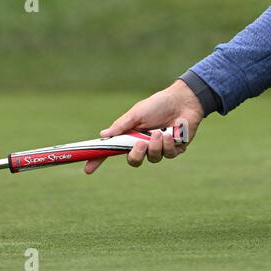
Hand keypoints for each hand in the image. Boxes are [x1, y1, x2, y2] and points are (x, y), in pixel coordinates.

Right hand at [84, 79, 203, 173]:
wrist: (183, 100)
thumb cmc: (158, 104)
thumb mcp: (137, 113)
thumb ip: (122, 126)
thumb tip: (103, 135)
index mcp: (131, 136)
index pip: (112, 151)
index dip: (99, 160)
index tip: (87, 169)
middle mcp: (144, 144)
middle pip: (134, 161)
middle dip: (136, 155)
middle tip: (140, 144)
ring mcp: (160, 148)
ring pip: (153, 159)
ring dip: (156, 146)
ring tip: (160, 132)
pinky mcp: (175, 149)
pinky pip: (169, 155)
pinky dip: (169, 144)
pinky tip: (172, 133)